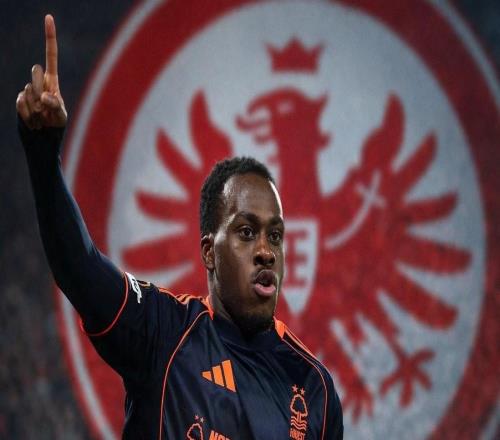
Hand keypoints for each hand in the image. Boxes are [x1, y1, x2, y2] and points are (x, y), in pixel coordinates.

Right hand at [16, 14, 66, 129]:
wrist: (42, 141)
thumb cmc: (56, 127)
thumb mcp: (61, 117)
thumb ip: (56, 106)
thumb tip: (43, 96)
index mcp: (53, 82)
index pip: (51, 56)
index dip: (49, 37)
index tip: (48, 17)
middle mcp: (39, 83)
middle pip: (36, 73)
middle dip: (42, 90)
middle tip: (46, 110)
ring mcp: (28, 91)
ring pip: (29, 91)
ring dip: (37, 109)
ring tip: (42, 119)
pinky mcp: (20, 101)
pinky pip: (22, 102)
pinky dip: (29, 115)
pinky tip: (34, 122)